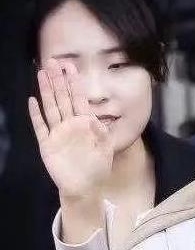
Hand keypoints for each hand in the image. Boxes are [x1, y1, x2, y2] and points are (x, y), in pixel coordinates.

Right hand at [28, 59, 112, 199]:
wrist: (85, 188)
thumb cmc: (98, 167)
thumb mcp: (107, 147)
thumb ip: (104, 130)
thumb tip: (100, 115)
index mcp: (85, 124)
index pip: (78, 98)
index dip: (74, 82)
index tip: (70, 66)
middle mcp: (70, 125)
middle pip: (62, 98)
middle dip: (57, 80)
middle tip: (52, 62)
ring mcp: (58, 134)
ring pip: (51, 108)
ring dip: (46, 91)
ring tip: (41, 74)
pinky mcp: (48, 145)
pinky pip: (40, 127)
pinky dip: (36, 115)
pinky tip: (32, 101)